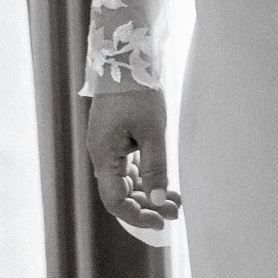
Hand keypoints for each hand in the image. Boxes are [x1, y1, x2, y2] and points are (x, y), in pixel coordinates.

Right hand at [85, 88, 181, 235]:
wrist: (125, 57)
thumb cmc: (137, 92)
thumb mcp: (152, 132)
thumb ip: (155, 168)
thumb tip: (159, 201)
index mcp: (104, 156)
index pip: (115, 201)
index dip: (137, 216)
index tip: (162, 220)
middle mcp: (101, 154)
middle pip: (120, 194)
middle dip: (147, 206)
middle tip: (176, 211)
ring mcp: (107, 146)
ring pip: (125, 181)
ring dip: (148, 192)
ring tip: (175, 199)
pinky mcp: (114, 137)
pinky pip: (127, 166)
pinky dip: (144, 176)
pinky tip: (163, 181)